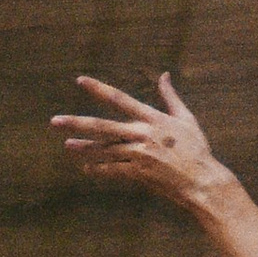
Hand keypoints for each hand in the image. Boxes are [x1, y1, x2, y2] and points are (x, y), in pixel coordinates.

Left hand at [50, 72, 234, 213]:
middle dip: (77, 123)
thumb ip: (170, 97)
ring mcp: (139, 155)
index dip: (99, 89)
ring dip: (84, 147)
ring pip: (104, 149)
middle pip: (103, 126)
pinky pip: (113, 170)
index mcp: (153, 119)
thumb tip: (164, 75)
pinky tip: (86, 167)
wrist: (203, 181)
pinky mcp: (139, 174)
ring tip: (67, 144)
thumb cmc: (197, 149)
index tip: (80, 80)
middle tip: (54, 121)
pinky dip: (99, 169)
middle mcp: (143, 135)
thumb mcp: (186, 119)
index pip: (120, 99)